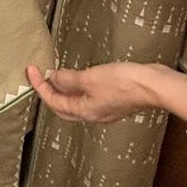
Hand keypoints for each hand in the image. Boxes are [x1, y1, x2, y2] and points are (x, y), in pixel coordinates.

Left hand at [26, 61, 186, 124]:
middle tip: (38, 76)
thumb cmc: (124, 83)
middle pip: (63, 107)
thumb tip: (53, 78)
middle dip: (49, 92)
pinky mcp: (114, 101)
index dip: (40, 86)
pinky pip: (88, 97)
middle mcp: (93, 115)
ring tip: (55, 75)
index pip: (54, 102)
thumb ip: (69, 79)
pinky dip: (78, 88)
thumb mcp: (91, 78)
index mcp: (85, 112)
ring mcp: (104, 109)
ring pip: (76, 103)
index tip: (31, 71)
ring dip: (63, 90)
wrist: (154, 85)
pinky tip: (79, 78)